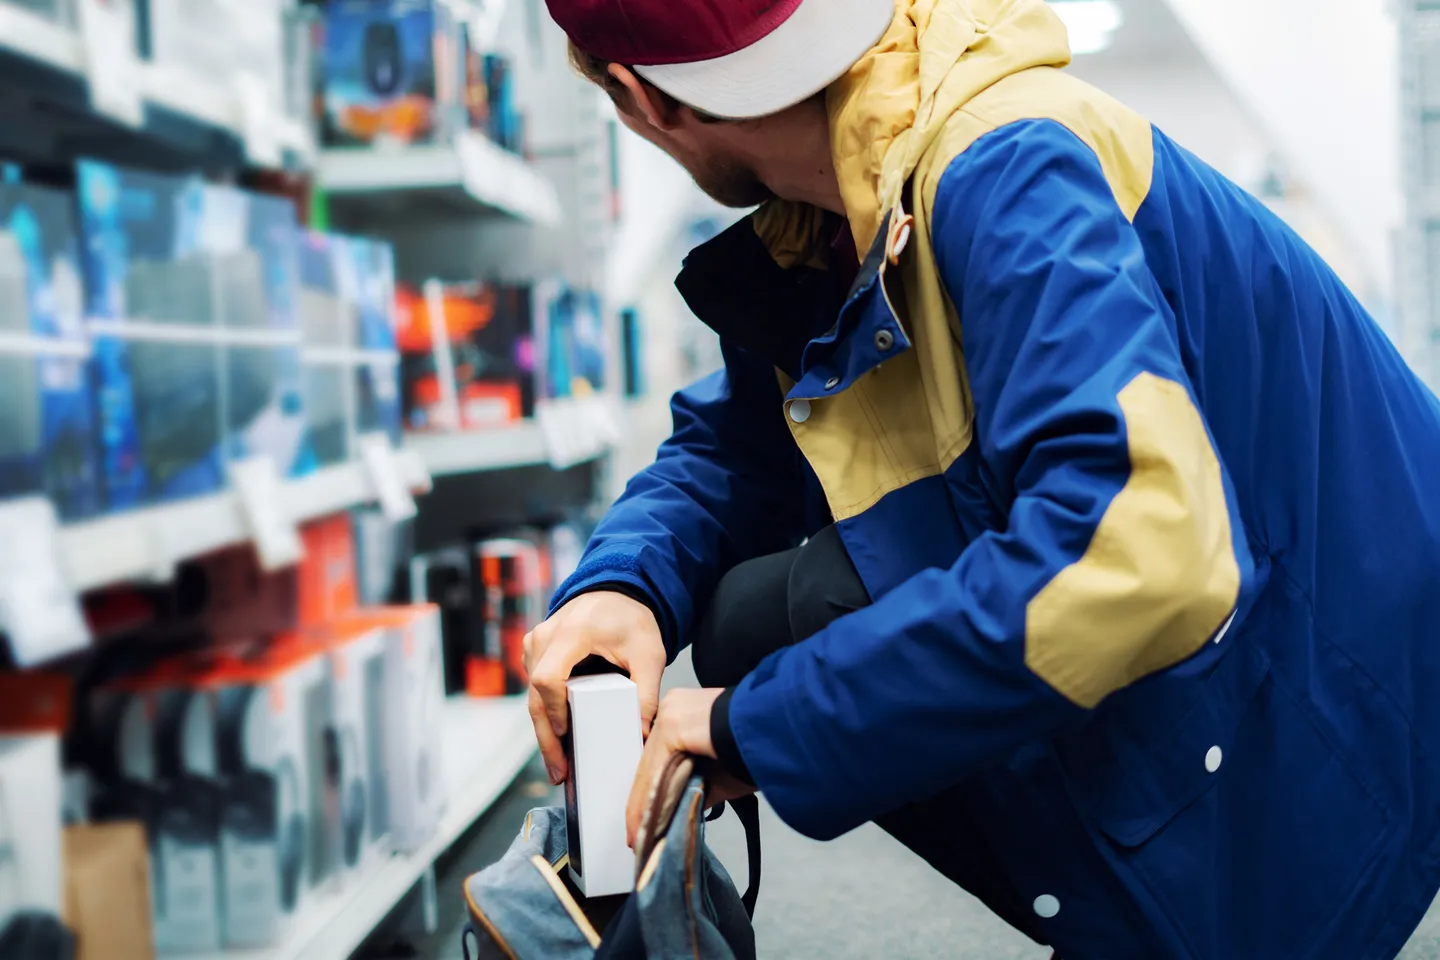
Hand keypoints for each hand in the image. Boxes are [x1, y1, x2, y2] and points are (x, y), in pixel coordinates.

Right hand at [524, 591, 665, 784]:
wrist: (616, 591)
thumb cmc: (630, 618)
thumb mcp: (649, 653)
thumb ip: (647, 691)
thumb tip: (643, 732)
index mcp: (572, 633)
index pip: (548, 678)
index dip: (554, 711)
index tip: (568, 734)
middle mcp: (545, 636)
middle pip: (534, 695)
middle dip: (546, 737)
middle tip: (559, 772)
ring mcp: (535, 643)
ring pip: (532, 694)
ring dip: (544, 729)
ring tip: (560, 765)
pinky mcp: (535, 651)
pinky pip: (535, 687)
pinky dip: (546, 713)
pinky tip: (560, 739)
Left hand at [625, 688, 755, 847]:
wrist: (778, 731)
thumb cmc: (757, 747)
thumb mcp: (721, 771)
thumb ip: (698, 784)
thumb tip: (683, 806)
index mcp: (685, 711)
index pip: (659, 756)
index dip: (650, 789)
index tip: (645, 816)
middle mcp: (674, 706)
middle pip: (650, 761)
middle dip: (643, 800)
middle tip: (637, 833)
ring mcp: (671, 713)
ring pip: (650, 768)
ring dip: (644, 807)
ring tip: (638, 836)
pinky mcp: (673, 727)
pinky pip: (654, 771)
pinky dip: (648, 801)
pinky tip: (644, 824)